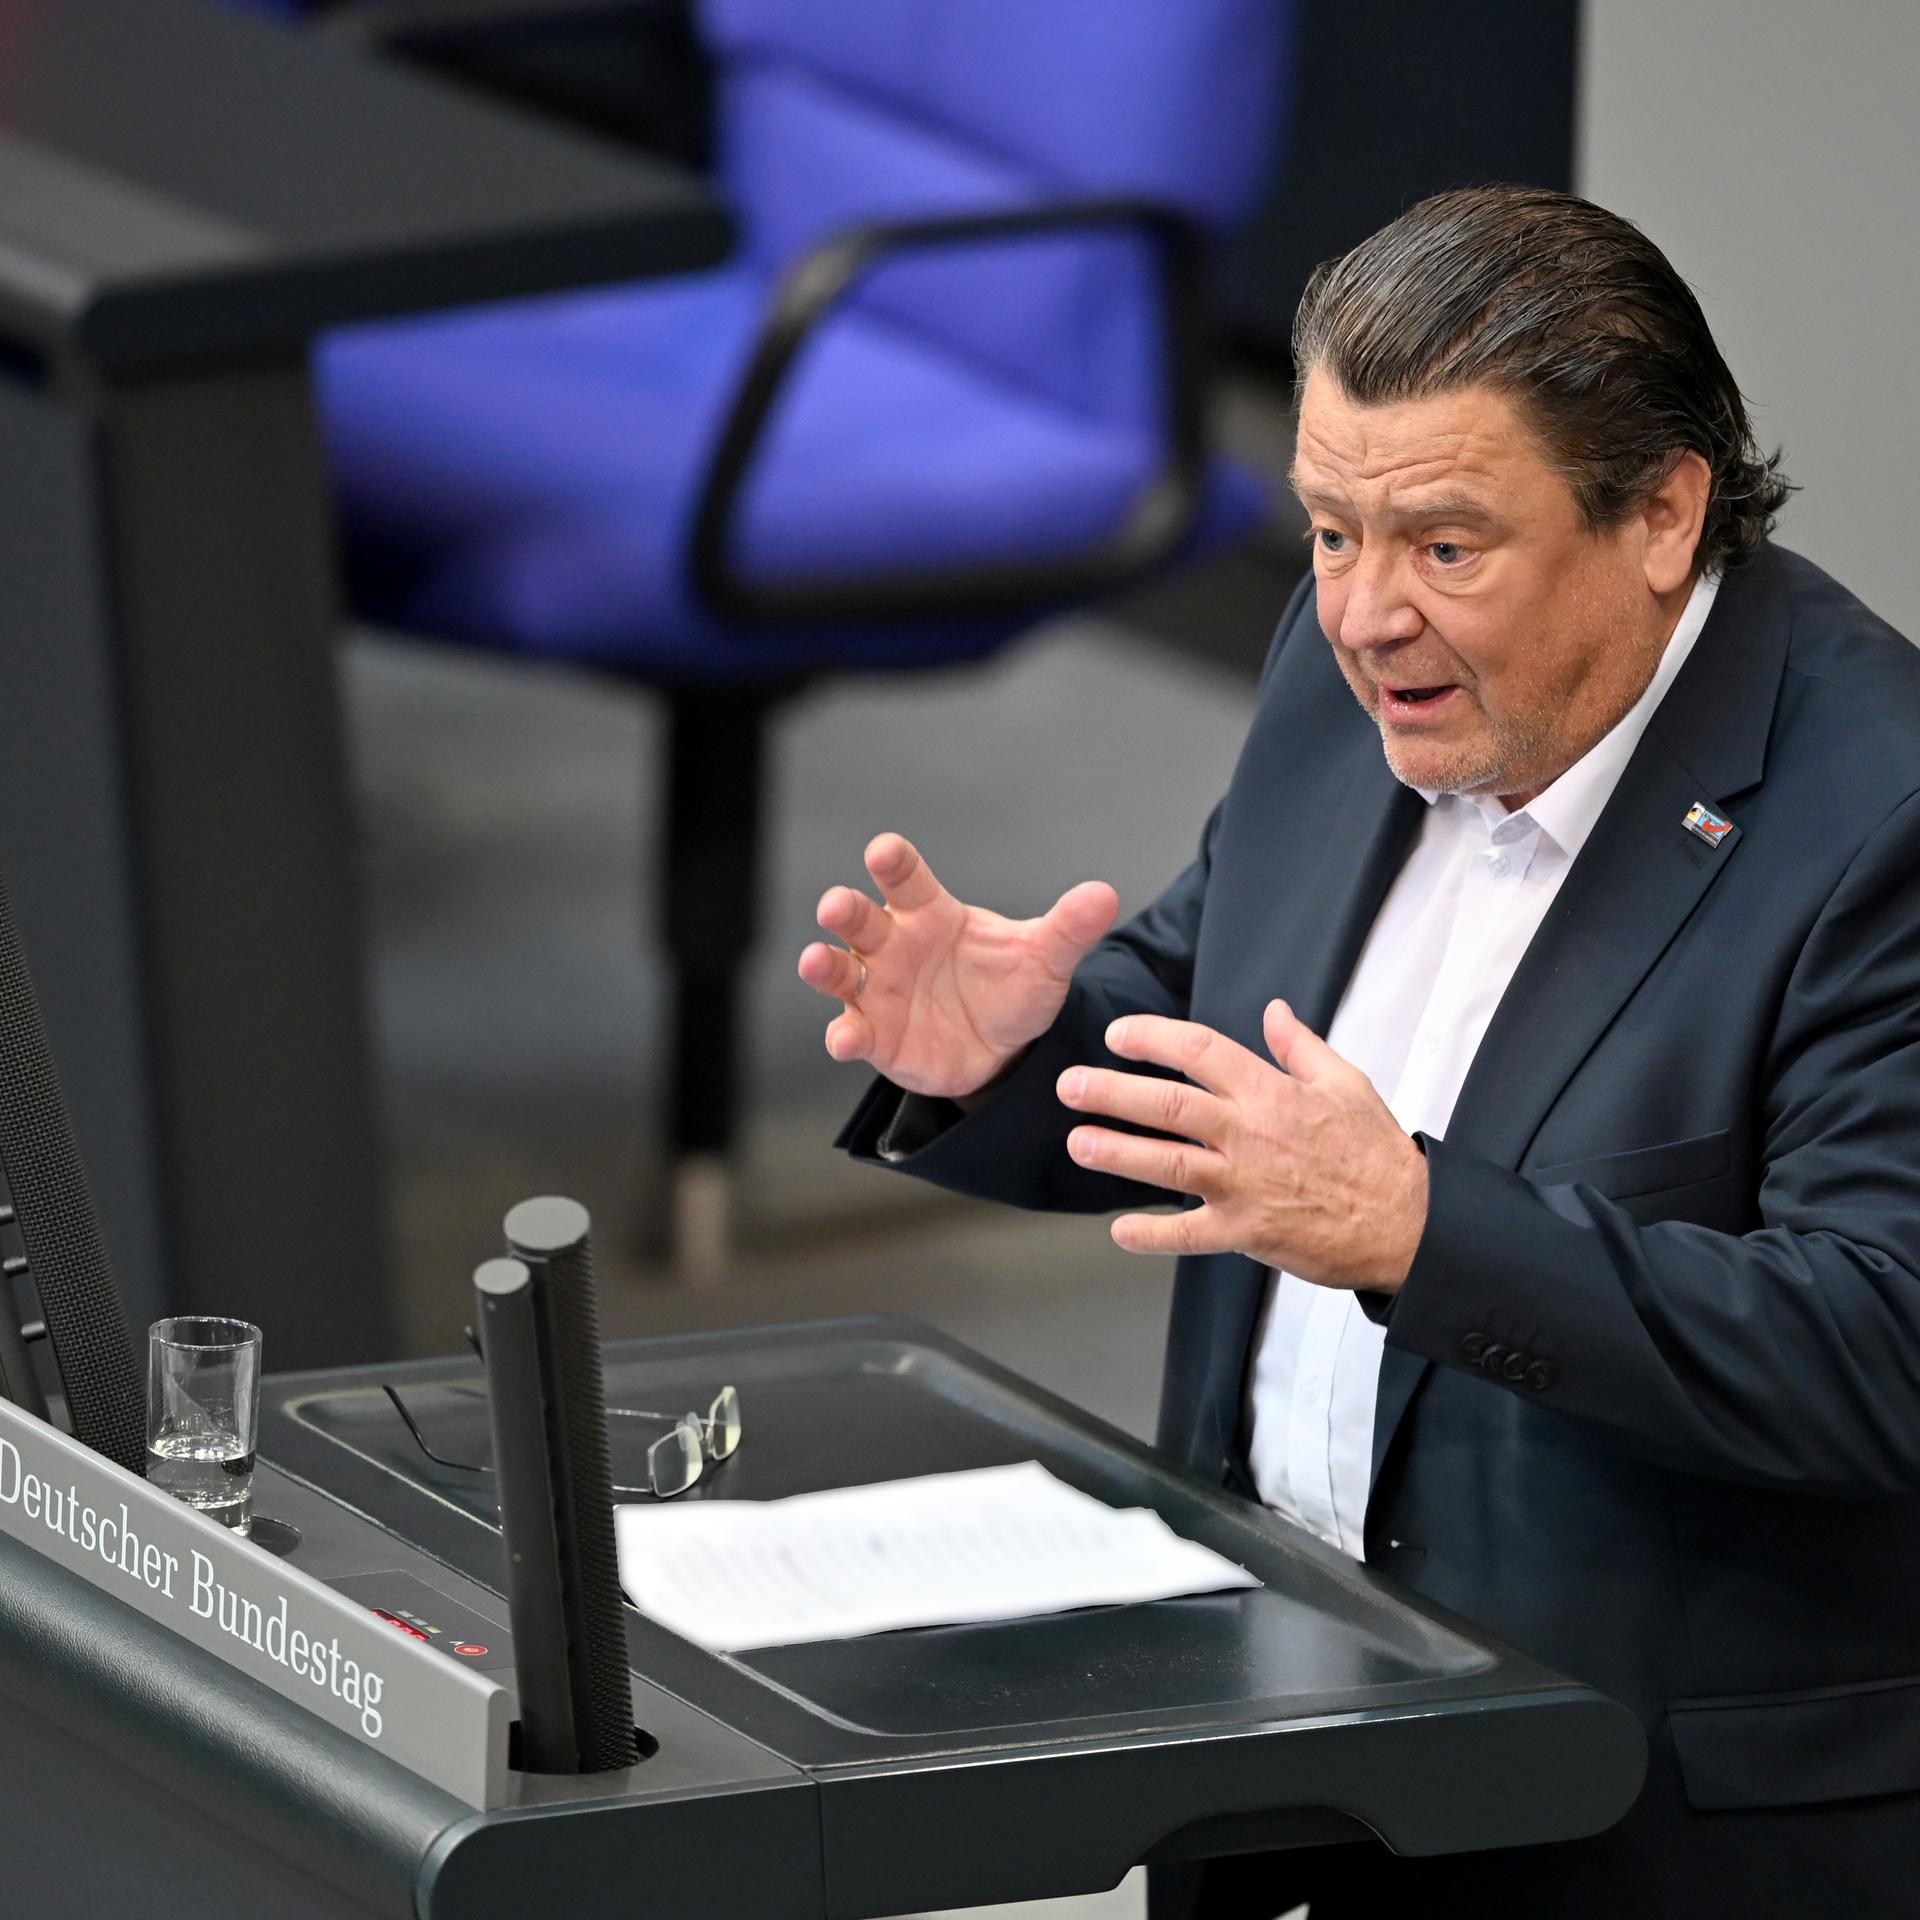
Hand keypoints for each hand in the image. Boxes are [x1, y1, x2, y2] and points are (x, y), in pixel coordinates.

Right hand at [798, 833, 1118, 1098]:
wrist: (1004, 1049)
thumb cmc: (1012, 988)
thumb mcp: (1044, 959)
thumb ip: (1068, 928)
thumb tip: (1105, 895)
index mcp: (930, 914)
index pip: (907, 879)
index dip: (893, 863)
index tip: (883, 850)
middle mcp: (895, 945)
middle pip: (860, 920)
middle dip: (845, 910)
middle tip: (836, 905)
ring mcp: (878, 991)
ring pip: (841, 971)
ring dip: (824, 966)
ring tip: (816, 962)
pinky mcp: (875, 1036)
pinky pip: (852, 1032)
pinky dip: (844, 1036)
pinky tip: (846, 1040)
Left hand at [1055, 999, 1427, 1289]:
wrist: (1406, 1222)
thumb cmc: (1376, 1154)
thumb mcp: (1346, 1083)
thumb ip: (1300, 1046)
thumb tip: (1274, 1010)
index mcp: (1270, 1092)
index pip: (1199, 1051)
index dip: (1153, 1039)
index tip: (1119, 1036)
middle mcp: (1249, 1134)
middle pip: (1168, 1106)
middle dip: (1112, 1092)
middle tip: (1070, 1085)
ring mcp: (1244, 1184)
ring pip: (1168, 1164)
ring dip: (1118, 1153)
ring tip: (1078, 1143)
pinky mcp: (1246, 1231)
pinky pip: (1190, 1235)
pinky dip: (1153, 1236)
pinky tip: (1121, 1231)